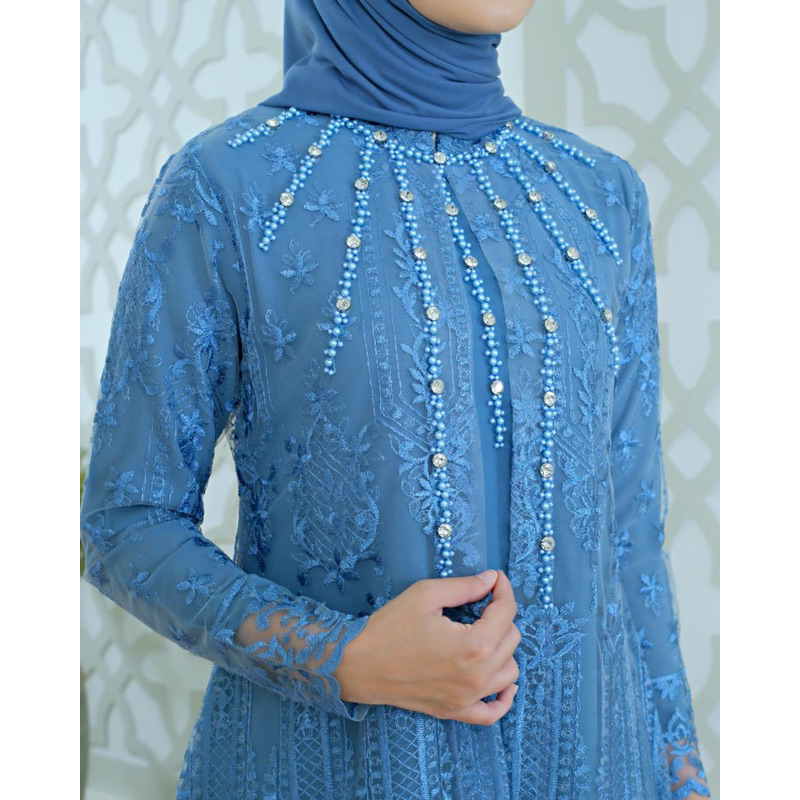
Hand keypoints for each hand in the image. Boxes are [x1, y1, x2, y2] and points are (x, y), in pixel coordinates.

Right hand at [334, 569, 519, 724]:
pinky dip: (503, 698)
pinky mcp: (455, 711)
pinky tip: (502, 682)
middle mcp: (477, 676)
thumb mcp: (426, 594)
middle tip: (481, 603)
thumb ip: (465, 586)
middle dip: (501, 615)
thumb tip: (491, 580)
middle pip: (512, 639)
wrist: (359, 664)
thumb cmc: (390, 626)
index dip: (503, 590)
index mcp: (473, 645)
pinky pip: (492, 713)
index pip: (506, 613)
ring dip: (503, 648)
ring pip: (509, 672)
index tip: (495, 579)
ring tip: (484, 633)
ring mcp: (467, 699)